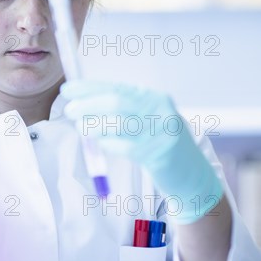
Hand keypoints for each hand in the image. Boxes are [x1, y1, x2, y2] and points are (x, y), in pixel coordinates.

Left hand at [61, 80, 223, 223]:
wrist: (192, 173)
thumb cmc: (159, 143)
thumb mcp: (146, 119)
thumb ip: (120, 109)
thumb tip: (81, 102)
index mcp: (154, 98)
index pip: (117, 87)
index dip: (89, 88)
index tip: (68, 89)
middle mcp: (160, 111)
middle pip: (116, 102)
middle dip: (88, 104)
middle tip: (70, 110)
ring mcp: (161, 132)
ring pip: (119, 124)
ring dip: (94, 125)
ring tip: (82, 127)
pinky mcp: (159, 154)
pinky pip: (125, 147)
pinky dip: (108, 144)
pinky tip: (102, 144)